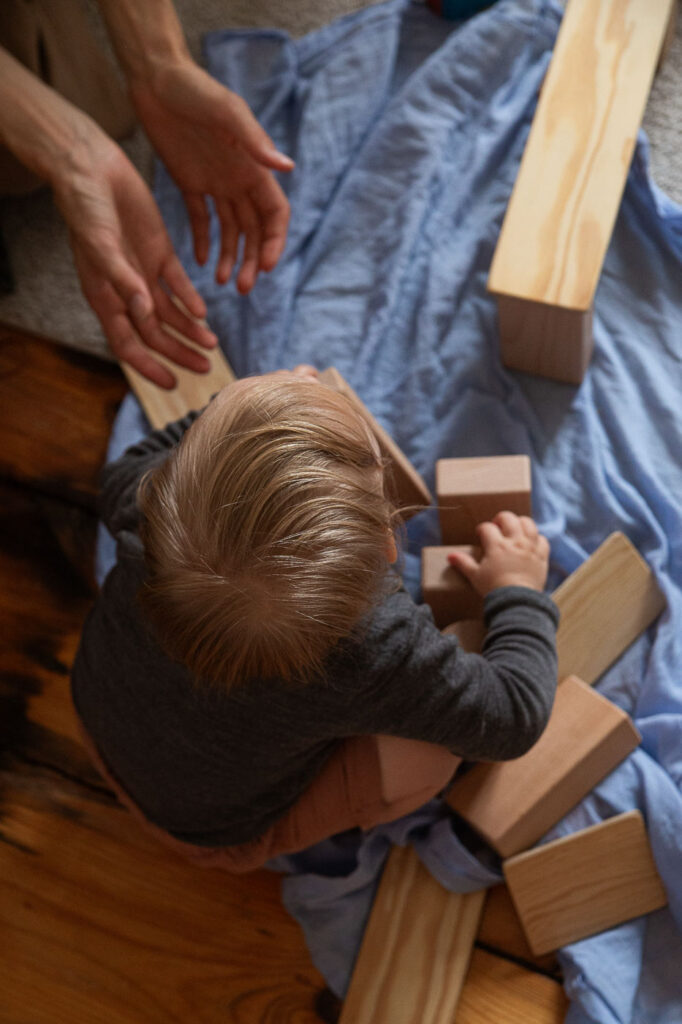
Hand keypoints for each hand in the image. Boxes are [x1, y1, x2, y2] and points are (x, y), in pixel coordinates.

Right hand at [53, 128, 218, 387]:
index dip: (149, 367)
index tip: (173, 384)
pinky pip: (178, 284)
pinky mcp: (160, 252)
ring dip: (190, 331)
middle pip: (155, 334)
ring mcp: (144, 272)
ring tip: (212, 346)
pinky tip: (205, 313)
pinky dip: (191, 300)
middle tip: (206, 368)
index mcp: (105, 296)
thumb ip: (123, 281)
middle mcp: (126, 291)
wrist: (92, 168)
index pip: (128, 344)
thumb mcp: (101, 246)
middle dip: (179, 353)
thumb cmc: (86, 208)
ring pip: (171, 313)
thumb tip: (144, 314)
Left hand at [129, 59, 292, 293]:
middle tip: (244, 289)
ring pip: (231, 230)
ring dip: (231, 257)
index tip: (267, 267)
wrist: (156, 77)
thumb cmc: (195, 90)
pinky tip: (200, 262)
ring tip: (221, 282)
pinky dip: (203, 241)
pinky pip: (201, 219)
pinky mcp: (190, 182)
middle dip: (254, 260)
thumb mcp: (226, 113)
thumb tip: (288, 168)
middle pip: (255, 230)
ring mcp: (215, 182)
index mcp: (253, 166)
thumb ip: (255, 142)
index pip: (275, 214)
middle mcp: (239, 178)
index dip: (275, 242)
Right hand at [448, 513, 549, 594]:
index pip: (487, 528)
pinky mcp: (541, 557)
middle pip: (509, 518)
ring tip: (515, 528)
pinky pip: (543, 540)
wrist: (517, 602)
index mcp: (496, 546)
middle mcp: (514, 543)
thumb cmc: (494, 589)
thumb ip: (463, 563)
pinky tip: (531, 542)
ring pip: (528, 524)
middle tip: (498, 526)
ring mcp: (530, 548)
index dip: (482, 529)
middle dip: (501, 519)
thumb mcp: (475, 576)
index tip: (480, 534)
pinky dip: (537, 539)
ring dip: (521, 523)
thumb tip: (450, 556)